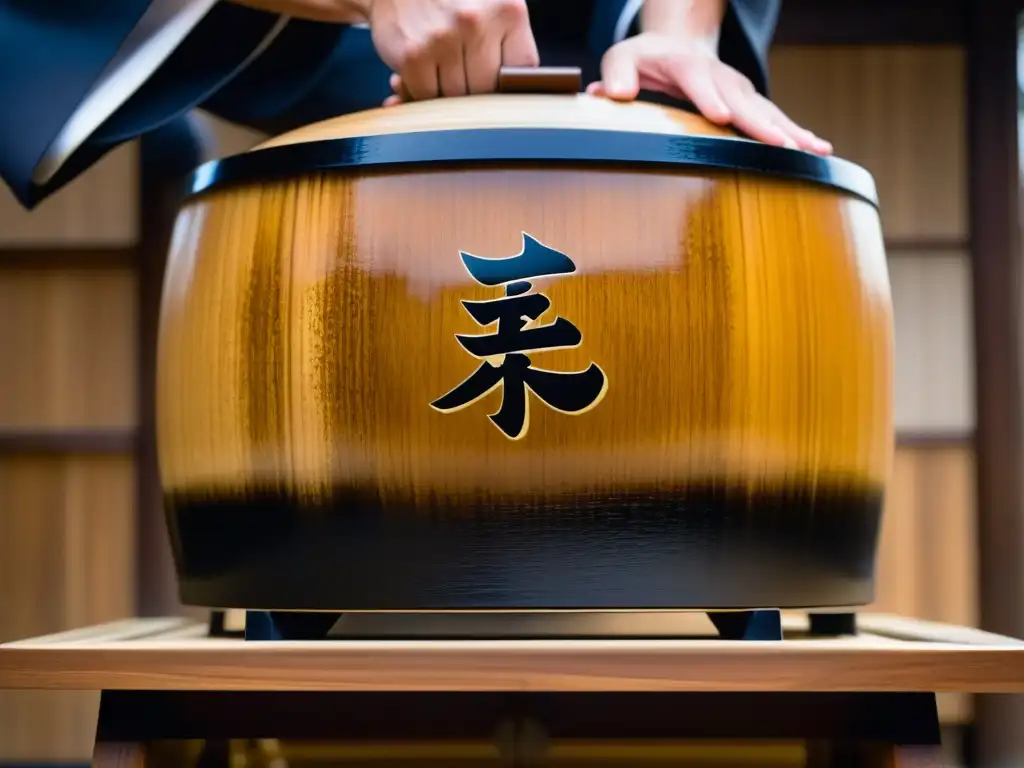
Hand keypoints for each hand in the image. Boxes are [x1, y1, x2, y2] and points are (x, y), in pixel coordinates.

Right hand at [368, 0, 538, 103]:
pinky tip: (417, 71)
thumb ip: (506, 42)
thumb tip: (513, 91)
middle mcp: (477, 22)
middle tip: (459, 70)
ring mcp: (443, 40)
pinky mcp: (413, 56)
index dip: (506, 82)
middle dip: (474, 88)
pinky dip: (419, 91)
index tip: (495, 80)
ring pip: (457, 98)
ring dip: (445, 91)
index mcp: (508, 10)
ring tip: (437, 66)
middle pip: (487, 90)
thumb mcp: (490, 5)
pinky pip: (426, 97)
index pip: (521, 71)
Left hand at [588, 33, 831, 155]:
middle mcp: (719, 77)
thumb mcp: (622, 59)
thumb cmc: (644, 59)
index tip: (720, 116)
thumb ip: (616, 75)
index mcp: (686, 66)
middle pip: (742, 100)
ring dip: (790, 131)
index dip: (709, 98)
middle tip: (780, 143)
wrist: (676, 45)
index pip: (697, 81)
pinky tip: (819, 150)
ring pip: (766, 111)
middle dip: (761, 123)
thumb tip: (611, 94)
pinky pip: (776, 118)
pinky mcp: (749, 102)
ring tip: (812, 150)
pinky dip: (798, 133)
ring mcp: (738, 89)